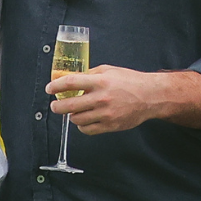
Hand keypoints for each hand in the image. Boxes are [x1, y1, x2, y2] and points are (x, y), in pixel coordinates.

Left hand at [47, 65, 177, 134]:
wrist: (151, 96)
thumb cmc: (130, 81)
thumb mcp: (109, 70)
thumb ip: (89, 74)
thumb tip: (70, 78)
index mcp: (100, 82)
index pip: (71, 83)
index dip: (56, 86)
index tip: (50, 89)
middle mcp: (102, 98)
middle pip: (70, 106)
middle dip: (58, 106)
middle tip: (55, 105)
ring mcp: (106, 114)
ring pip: (77, 120)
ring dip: (72, 116)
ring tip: (74, 111)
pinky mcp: (110, 126)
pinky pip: (88, 130)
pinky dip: (82, 126)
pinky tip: (84, 120)